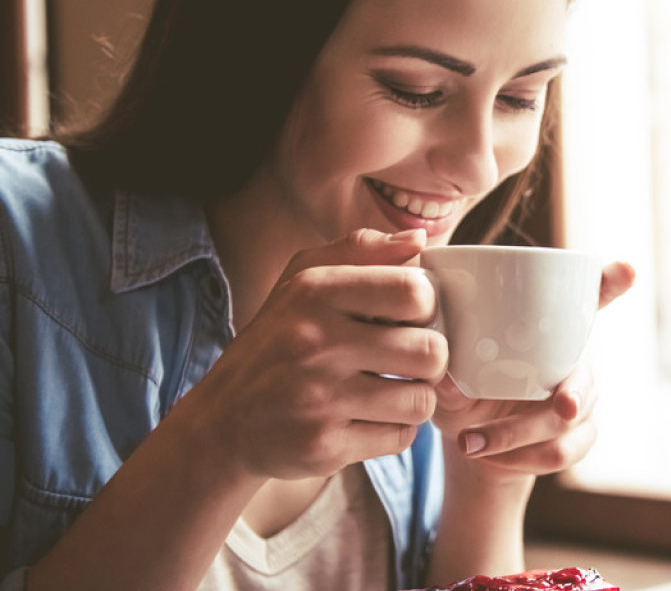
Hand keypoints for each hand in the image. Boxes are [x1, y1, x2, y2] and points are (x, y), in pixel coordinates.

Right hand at [185, 229, 446, 481]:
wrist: (223, 421)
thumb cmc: (278, 342)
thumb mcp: (304, 280)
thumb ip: (362, 250)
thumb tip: (419, 239)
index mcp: (316, 292)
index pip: (414, 291)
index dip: (427, 306)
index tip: (411, 318)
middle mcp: (316, 343)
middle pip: (431, 352)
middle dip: (431, 359)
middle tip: (410, 360)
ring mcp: (319, 399)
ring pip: (421, 400)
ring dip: (416, 398)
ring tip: (394, 390)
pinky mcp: (324, 446)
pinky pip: (400, 438)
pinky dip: (396, 430)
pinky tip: (371, 418)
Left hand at [431, 261, 635, 476]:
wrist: (474, 441)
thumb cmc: (464, 390)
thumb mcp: (447, 376)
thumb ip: (448, 374)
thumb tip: (445, 376)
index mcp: (551, 328)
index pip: (590, 298)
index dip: (612, 281)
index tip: (627, 269)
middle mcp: (574, 358)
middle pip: (584, 374)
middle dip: (576, 392)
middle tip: (563, 405)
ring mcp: (583, 400)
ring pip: (568, 421)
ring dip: (518, 436)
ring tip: (470, 444)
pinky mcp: (580, 438)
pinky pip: (564, 452)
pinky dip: (522, 459)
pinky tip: (488, 458)